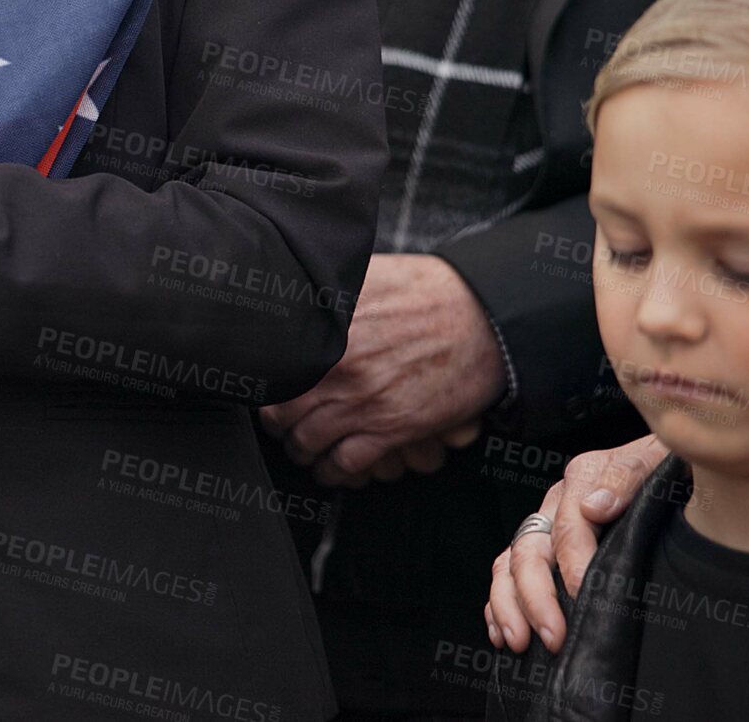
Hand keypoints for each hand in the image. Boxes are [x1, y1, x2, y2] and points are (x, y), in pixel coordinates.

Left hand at [259, 254, 505, 485]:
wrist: (485, 317)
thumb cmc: (427, 290)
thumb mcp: (364, 276)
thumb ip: (324, 289)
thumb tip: (294, 288)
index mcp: (324, 333)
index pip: (270, 375)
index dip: (263, 389)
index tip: (266, 393)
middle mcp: (337, 370)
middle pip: (283, 414)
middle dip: (278, 425)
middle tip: (280, 427)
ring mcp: (363, 402)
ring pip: (308, 442)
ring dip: (301, 450)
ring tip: (302, 449)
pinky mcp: (393, 428)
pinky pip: (347, 463)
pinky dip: (333, 472)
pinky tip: (330, 469)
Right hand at [486, 433, 666, 653]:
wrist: (687, 453)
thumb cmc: (674, 464)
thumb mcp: (659, 456)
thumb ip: (626, 475)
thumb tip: (595, 507)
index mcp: (582, 480)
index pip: (568, 528)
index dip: (574, 566)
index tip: (583, 596)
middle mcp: (556, 504)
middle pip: (528, 551)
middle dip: (534, 598)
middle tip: (553, 637)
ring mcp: (546, 527)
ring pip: (509, 565)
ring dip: (509, 606)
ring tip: (518, 642)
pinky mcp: (545, 548)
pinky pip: (507, 576)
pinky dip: (499, 604)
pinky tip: (503, 632)